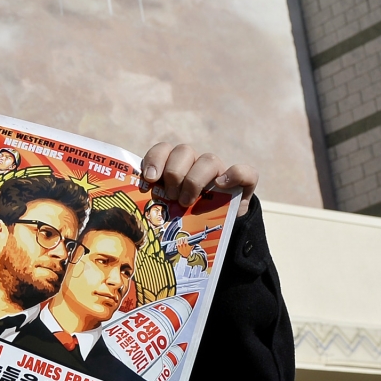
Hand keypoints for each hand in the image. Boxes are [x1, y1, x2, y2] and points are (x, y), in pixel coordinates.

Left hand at [141, 142, 258, 216]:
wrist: (212, 231)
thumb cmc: (179, 218)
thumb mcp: (162, 209)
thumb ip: (148, 201)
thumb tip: (135, 197)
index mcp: (173, 165)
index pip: (163, 149)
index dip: (155, 160)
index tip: (150, 179)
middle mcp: (195, 164)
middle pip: (184, 151)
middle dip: (174, 174)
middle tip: (171, 196)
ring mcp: (219, 172)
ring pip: (208, 160)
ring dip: (194, 180)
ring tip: (186, 202)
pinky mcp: (242, 184)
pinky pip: (245, 172)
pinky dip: (235, 175)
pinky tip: (221, 185)